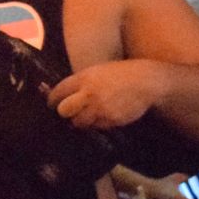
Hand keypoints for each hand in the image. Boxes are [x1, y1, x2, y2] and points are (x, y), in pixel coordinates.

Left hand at [48, 60, 164, 129]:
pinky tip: (102, 116)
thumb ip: (80, 82)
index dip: (52, 100)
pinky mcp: (111, 119)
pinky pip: (96, 126)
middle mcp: (89, 94)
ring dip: (80, 120)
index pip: (58, 92)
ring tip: (86, 115)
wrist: (146, 81)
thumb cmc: (120, 74)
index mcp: (83, 78)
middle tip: (67, 112)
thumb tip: (61, 94)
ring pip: (78, 122)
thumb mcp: (97, 71)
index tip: (51, 104)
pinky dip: (96, 123)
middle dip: (64, 112)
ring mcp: (100, 108)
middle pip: (64, 110)